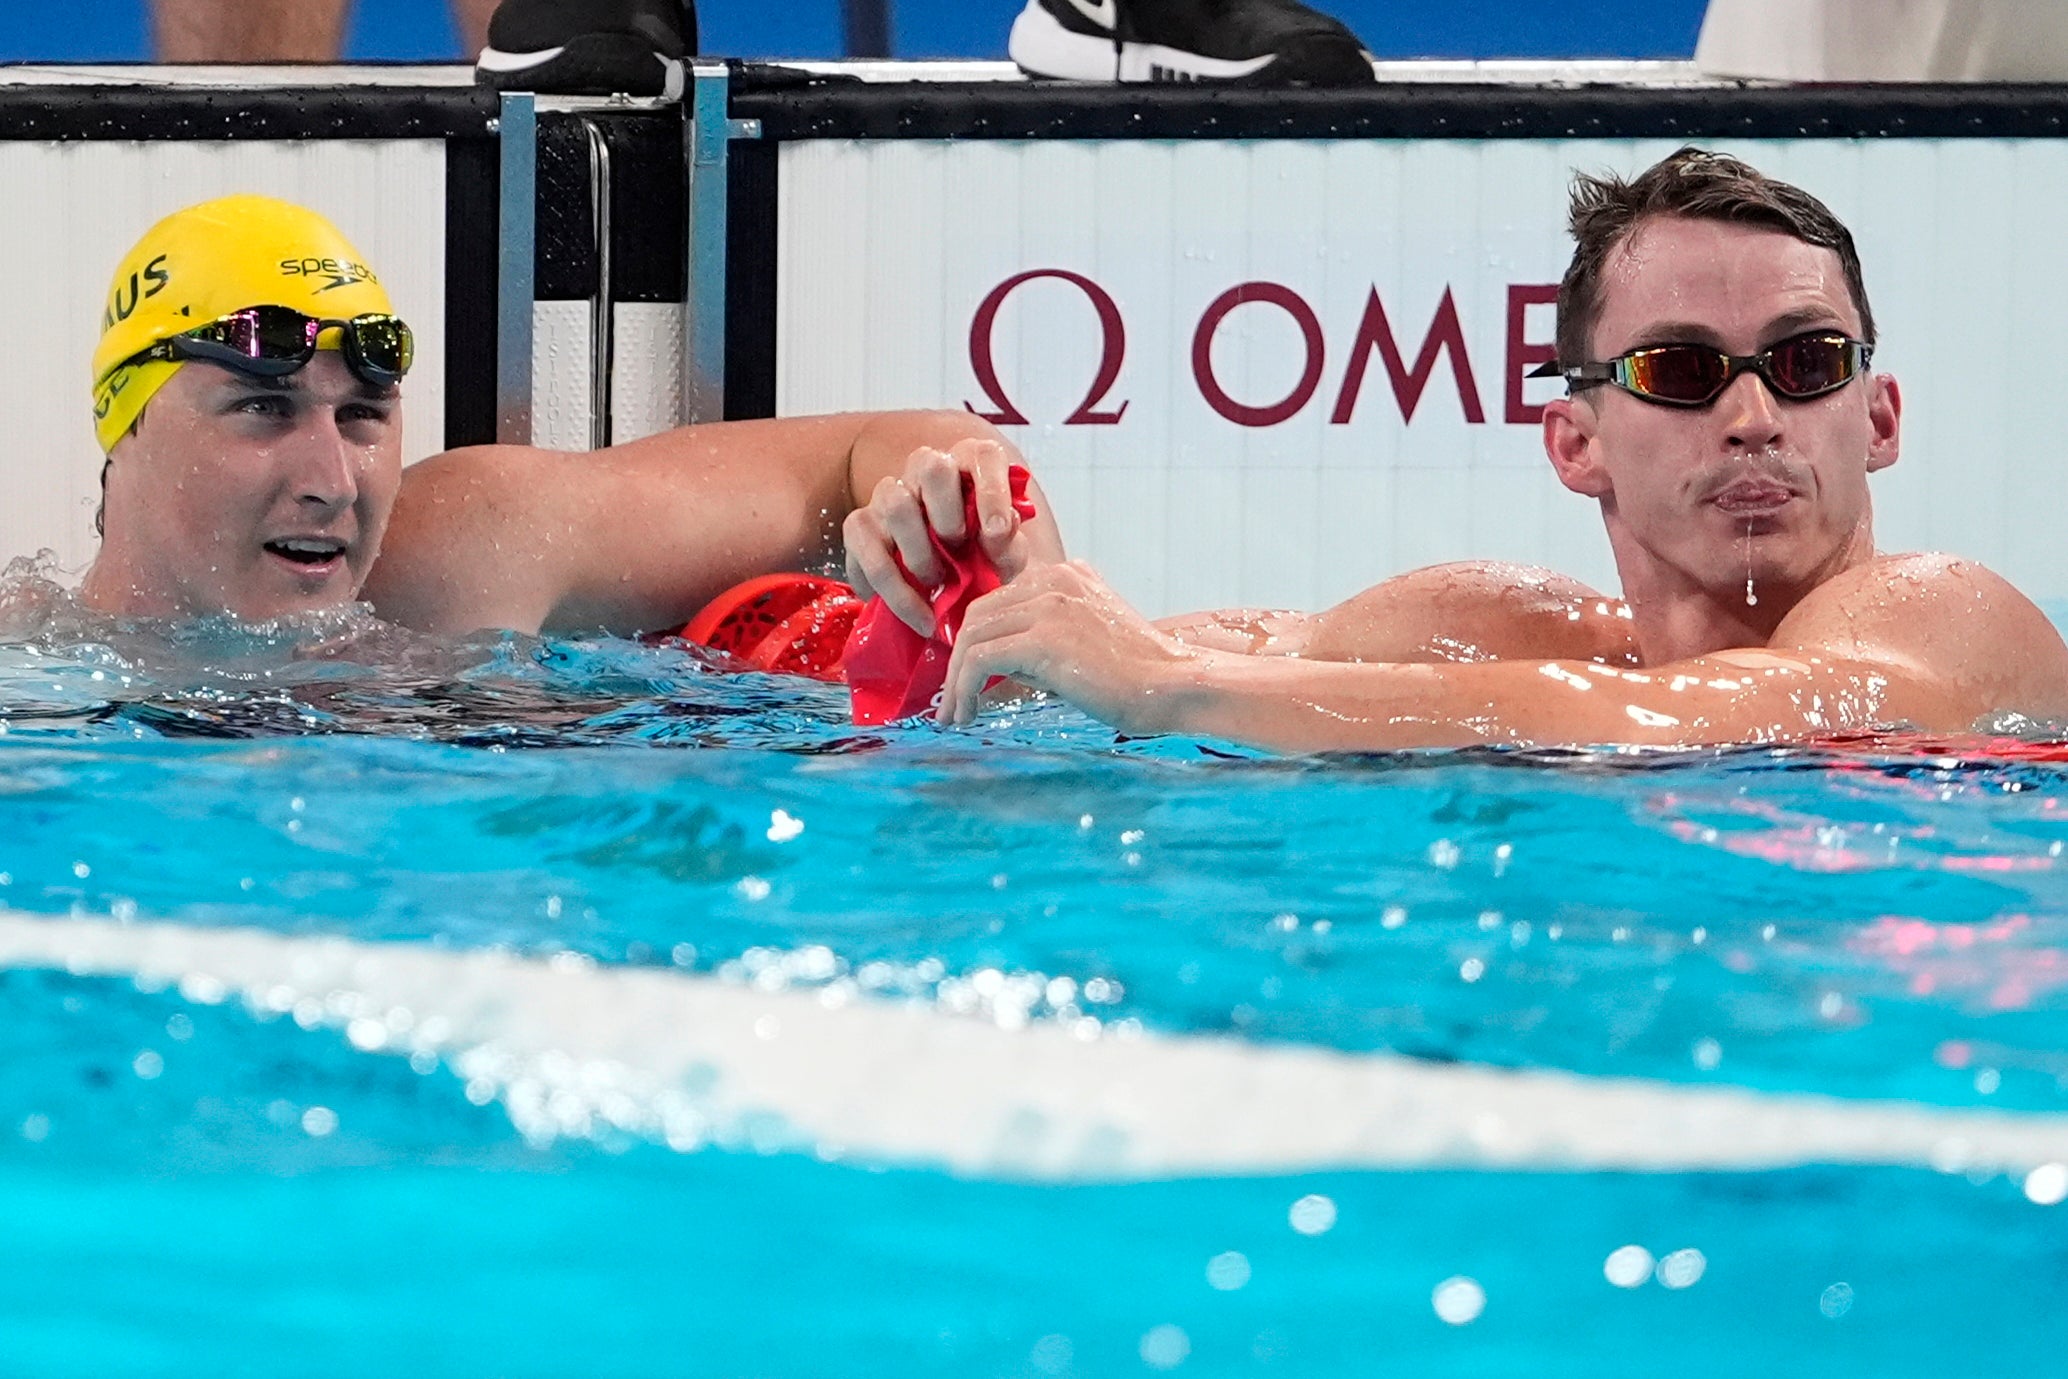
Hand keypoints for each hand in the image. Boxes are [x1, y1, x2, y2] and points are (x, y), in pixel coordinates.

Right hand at [842, 438, 1044, 637]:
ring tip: (935, 585)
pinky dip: (889, 588)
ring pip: (895, 504)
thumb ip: (1007, 545)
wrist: (943, 583)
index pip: (983, 456)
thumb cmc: (981, 556)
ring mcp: (889, 494)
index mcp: (971, 464)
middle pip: (931, 467)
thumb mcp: (1004, 554)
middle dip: (948, 515)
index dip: (992, 490)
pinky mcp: (860, 525)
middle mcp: (927, 469)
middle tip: (959, 553)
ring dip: (918, 553)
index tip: (997, 531)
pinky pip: (865, 550)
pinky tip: (910, 610)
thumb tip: (998, 534)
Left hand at [938, 561, 1194, 731]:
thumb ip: (1041, 641)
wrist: (1172, 686)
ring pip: (972, 638)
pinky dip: (963, 690)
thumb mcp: (1083, 641)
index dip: (973, 641)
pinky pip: (979, 661)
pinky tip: (968, 715)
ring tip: (954, 717)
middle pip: (977, 617)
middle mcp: (1052, 579)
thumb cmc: (1135, 678)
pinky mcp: (1043, 638)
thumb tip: (989, 669)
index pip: (997, 601)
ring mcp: (1047, 605)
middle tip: (951, 703)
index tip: (963, 679)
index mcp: (1064, 574)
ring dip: (955, 682)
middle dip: (957, 662)